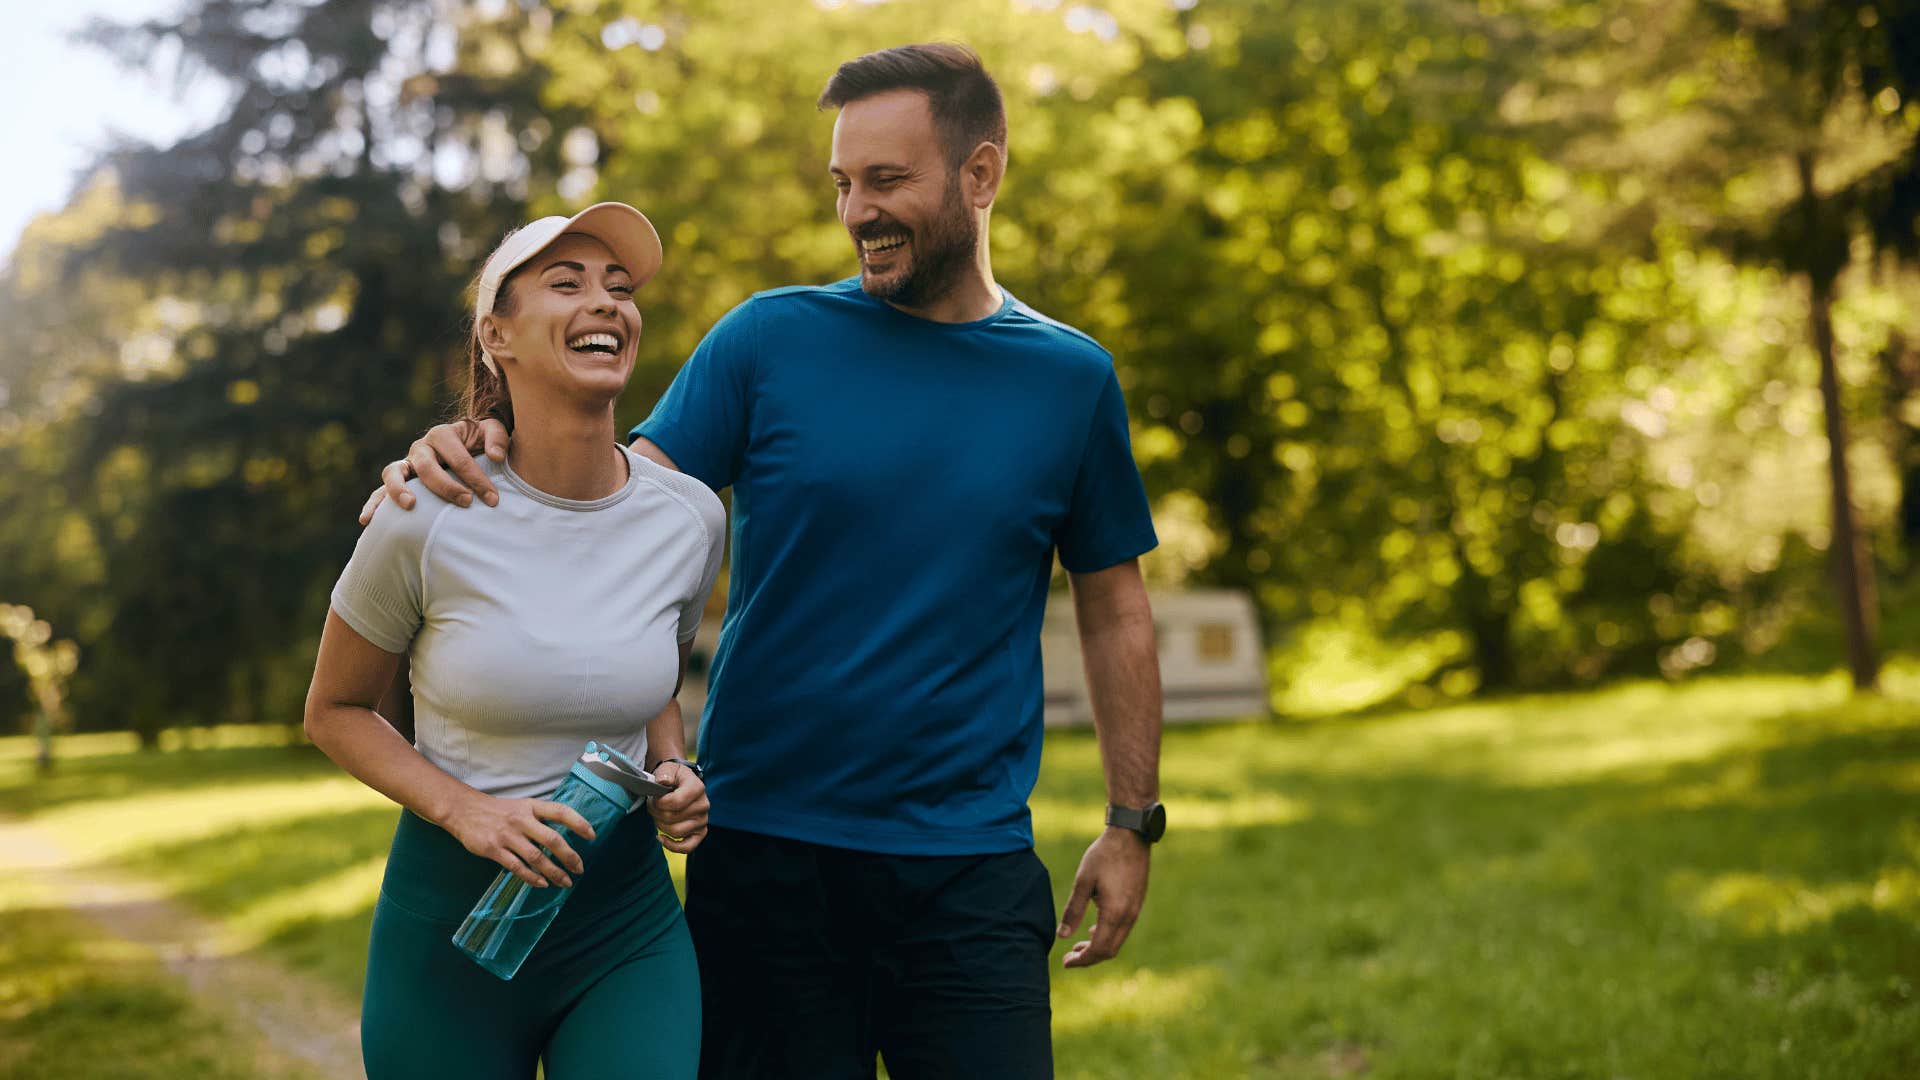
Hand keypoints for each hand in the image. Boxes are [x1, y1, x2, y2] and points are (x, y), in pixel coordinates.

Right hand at [357, 418, 510, 523]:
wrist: (466, 446)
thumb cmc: (480, 442)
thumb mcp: (492, 432)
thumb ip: (498, 438)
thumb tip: (496, 456)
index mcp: (443, 434)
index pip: (458, 457)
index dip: (476, 478)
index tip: (492, 499)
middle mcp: (421, 447)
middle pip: (427, 466)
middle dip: (446, 486)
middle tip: (466, 502)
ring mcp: (406, 464)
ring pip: (394, 473)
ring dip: (399, 489)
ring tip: (410, 505)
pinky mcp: (399, 481)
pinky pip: (380, 491)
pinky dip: (372, 504)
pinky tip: (367, 520)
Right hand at [441, 791, 595, 888]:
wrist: (463, 810)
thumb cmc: (497, 810)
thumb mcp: (521, 806)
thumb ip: (539, 819)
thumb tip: (562, 839)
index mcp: (531, 807)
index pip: (561, 812)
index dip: (579, 823)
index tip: (592, 836)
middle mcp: (521, 820)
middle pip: (552, 840)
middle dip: (569, 856)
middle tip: (580, 869)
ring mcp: (507, 835)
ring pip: (537, 857)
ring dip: (554, 872)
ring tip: (565, 882)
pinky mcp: (493, 849)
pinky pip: (517, 867)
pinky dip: (531, 877)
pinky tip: (542, 884)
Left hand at [646, 761, 709, 853]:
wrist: (681, 783)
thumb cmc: (673, 778)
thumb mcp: (668, 769)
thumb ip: (664, 774)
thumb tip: (663, 782)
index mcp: (697, 788)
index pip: (675, 802)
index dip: (659, 803)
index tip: (654, 797)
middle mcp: (703, 805)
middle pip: (672, 818)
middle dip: (656, 812)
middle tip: (653, 805)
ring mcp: (703, 820)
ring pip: (675, 832)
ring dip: (660, 825)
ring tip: (657, 814)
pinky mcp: (700, 832)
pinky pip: (687, 847)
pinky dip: (672, 846)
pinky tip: (660, 837)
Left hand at [1058, 827, 1150, 967]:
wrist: (1131, 835)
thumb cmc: (1104, 855)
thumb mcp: (1083, 881)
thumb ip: (1074, 910)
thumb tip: (1061, 936)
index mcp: (1114, 913)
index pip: (1098, 949)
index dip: (1081, 960)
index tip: (1065, 962)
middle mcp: (1129, 916)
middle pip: (1110, 951)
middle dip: (1089, 958)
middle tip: (1069, 956)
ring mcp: (1135, 910)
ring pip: (1117, 941)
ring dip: (1098, 947)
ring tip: (1078, 945)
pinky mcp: (1137, 903)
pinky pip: (1123, 929)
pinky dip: (1108, 935)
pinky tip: (1094, 928)